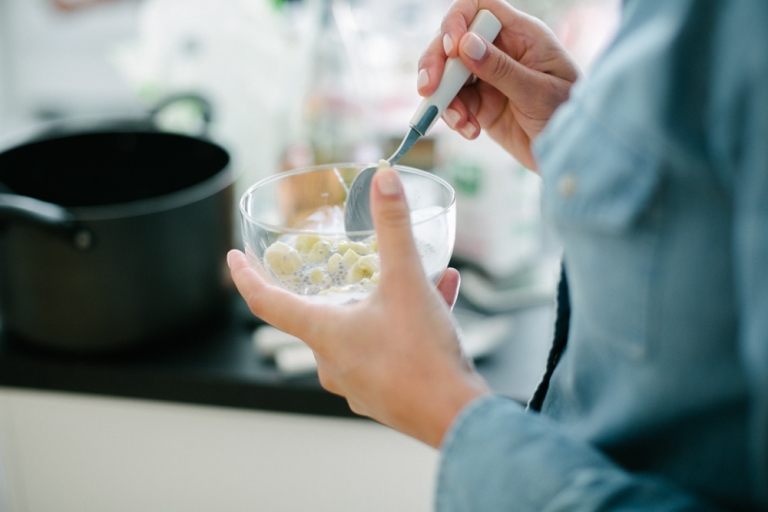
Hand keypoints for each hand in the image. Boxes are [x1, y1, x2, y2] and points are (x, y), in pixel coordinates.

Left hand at [228, 167, 489, 447]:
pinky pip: (386, 348)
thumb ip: (395, 228)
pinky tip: (440, 302)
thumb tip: (384, 179)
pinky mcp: (384, 394)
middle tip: (344, 264)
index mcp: (323, 334)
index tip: (233, 258)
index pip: (266, 302)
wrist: (456, 416)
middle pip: (317, 315)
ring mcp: (357, 382)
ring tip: (419, 281)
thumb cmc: (422, 354)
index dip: (245, 276)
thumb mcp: (407, 282)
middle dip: (335, 285)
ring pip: (360, 330)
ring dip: (382, 301)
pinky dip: (403, 324)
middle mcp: (332, 362)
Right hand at [418, 0, 579, 169]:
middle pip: (453, 42)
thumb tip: (465, 44)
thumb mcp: (537, 92)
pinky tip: (470, 131)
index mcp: (521, 35)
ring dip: (445, 99)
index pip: (479, 8)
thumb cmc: (569, 117)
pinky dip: (455, 117)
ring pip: (448, 75)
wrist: (574, 156)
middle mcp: (501, 51)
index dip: (457, 21)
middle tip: (428, 89)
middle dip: (436, 64)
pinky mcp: (481, 105)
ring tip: (461, 122)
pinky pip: (455, 104)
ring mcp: (488, 79)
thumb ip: (501, 69)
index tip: (450, 48)